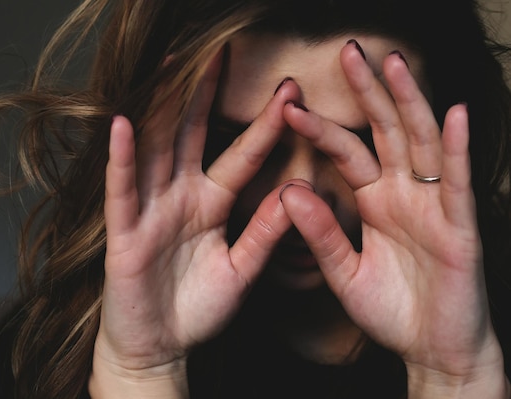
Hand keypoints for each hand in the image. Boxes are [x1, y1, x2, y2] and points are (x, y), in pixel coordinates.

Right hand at [94, 49, 300, 383]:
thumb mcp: (241, 270)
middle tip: (224, 50)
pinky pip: (123, 192)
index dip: (264, 125)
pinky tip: (125, 126)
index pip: (240, 156)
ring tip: (173, 66)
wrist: (159, 347)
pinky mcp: (124, 235)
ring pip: (157, 151)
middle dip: (207, 95)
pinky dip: (123, 161)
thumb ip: (265, 232)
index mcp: (210, 205)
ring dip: (163, 109)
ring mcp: (149, 212)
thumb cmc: (197, 310)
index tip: (290, 93)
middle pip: (193, 137)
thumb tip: (297, 191)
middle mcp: (179, 199)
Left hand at [281, 40, 507, 395]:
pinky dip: (454, 149)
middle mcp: (403, 194)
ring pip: (421, 144)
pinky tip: (452, 114)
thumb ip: (320, 233)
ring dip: (409, 102)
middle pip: (386, 131)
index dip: (321, 127)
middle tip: (349, 51)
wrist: (430, 352)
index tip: (290, 105)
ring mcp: (433, 206)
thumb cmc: (391, 311)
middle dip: (369, 91)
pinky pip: (457, 183)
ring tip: (394, 63)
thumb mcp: (343, 272)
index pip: (347, 152)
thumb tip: (288, 190)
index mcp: (374, 201)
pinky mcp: (460, 228)